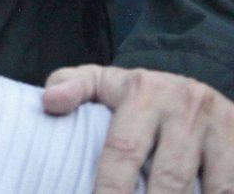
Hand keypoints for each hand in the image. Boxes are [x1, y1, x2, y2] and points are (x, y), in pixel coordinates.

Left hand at [43, 64, 233, 192]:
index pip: (123, 149)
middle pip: (169, 179)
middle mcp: (185, 107)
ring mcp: (221, 128)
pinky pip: (233, 186)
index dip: (111, 189)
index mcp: (143, 92)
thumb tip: (49, 103)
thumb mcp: (103, 82)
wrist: (195, 87)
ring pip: (213, 190)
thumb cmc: (138, 95)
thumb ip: (72, 85)